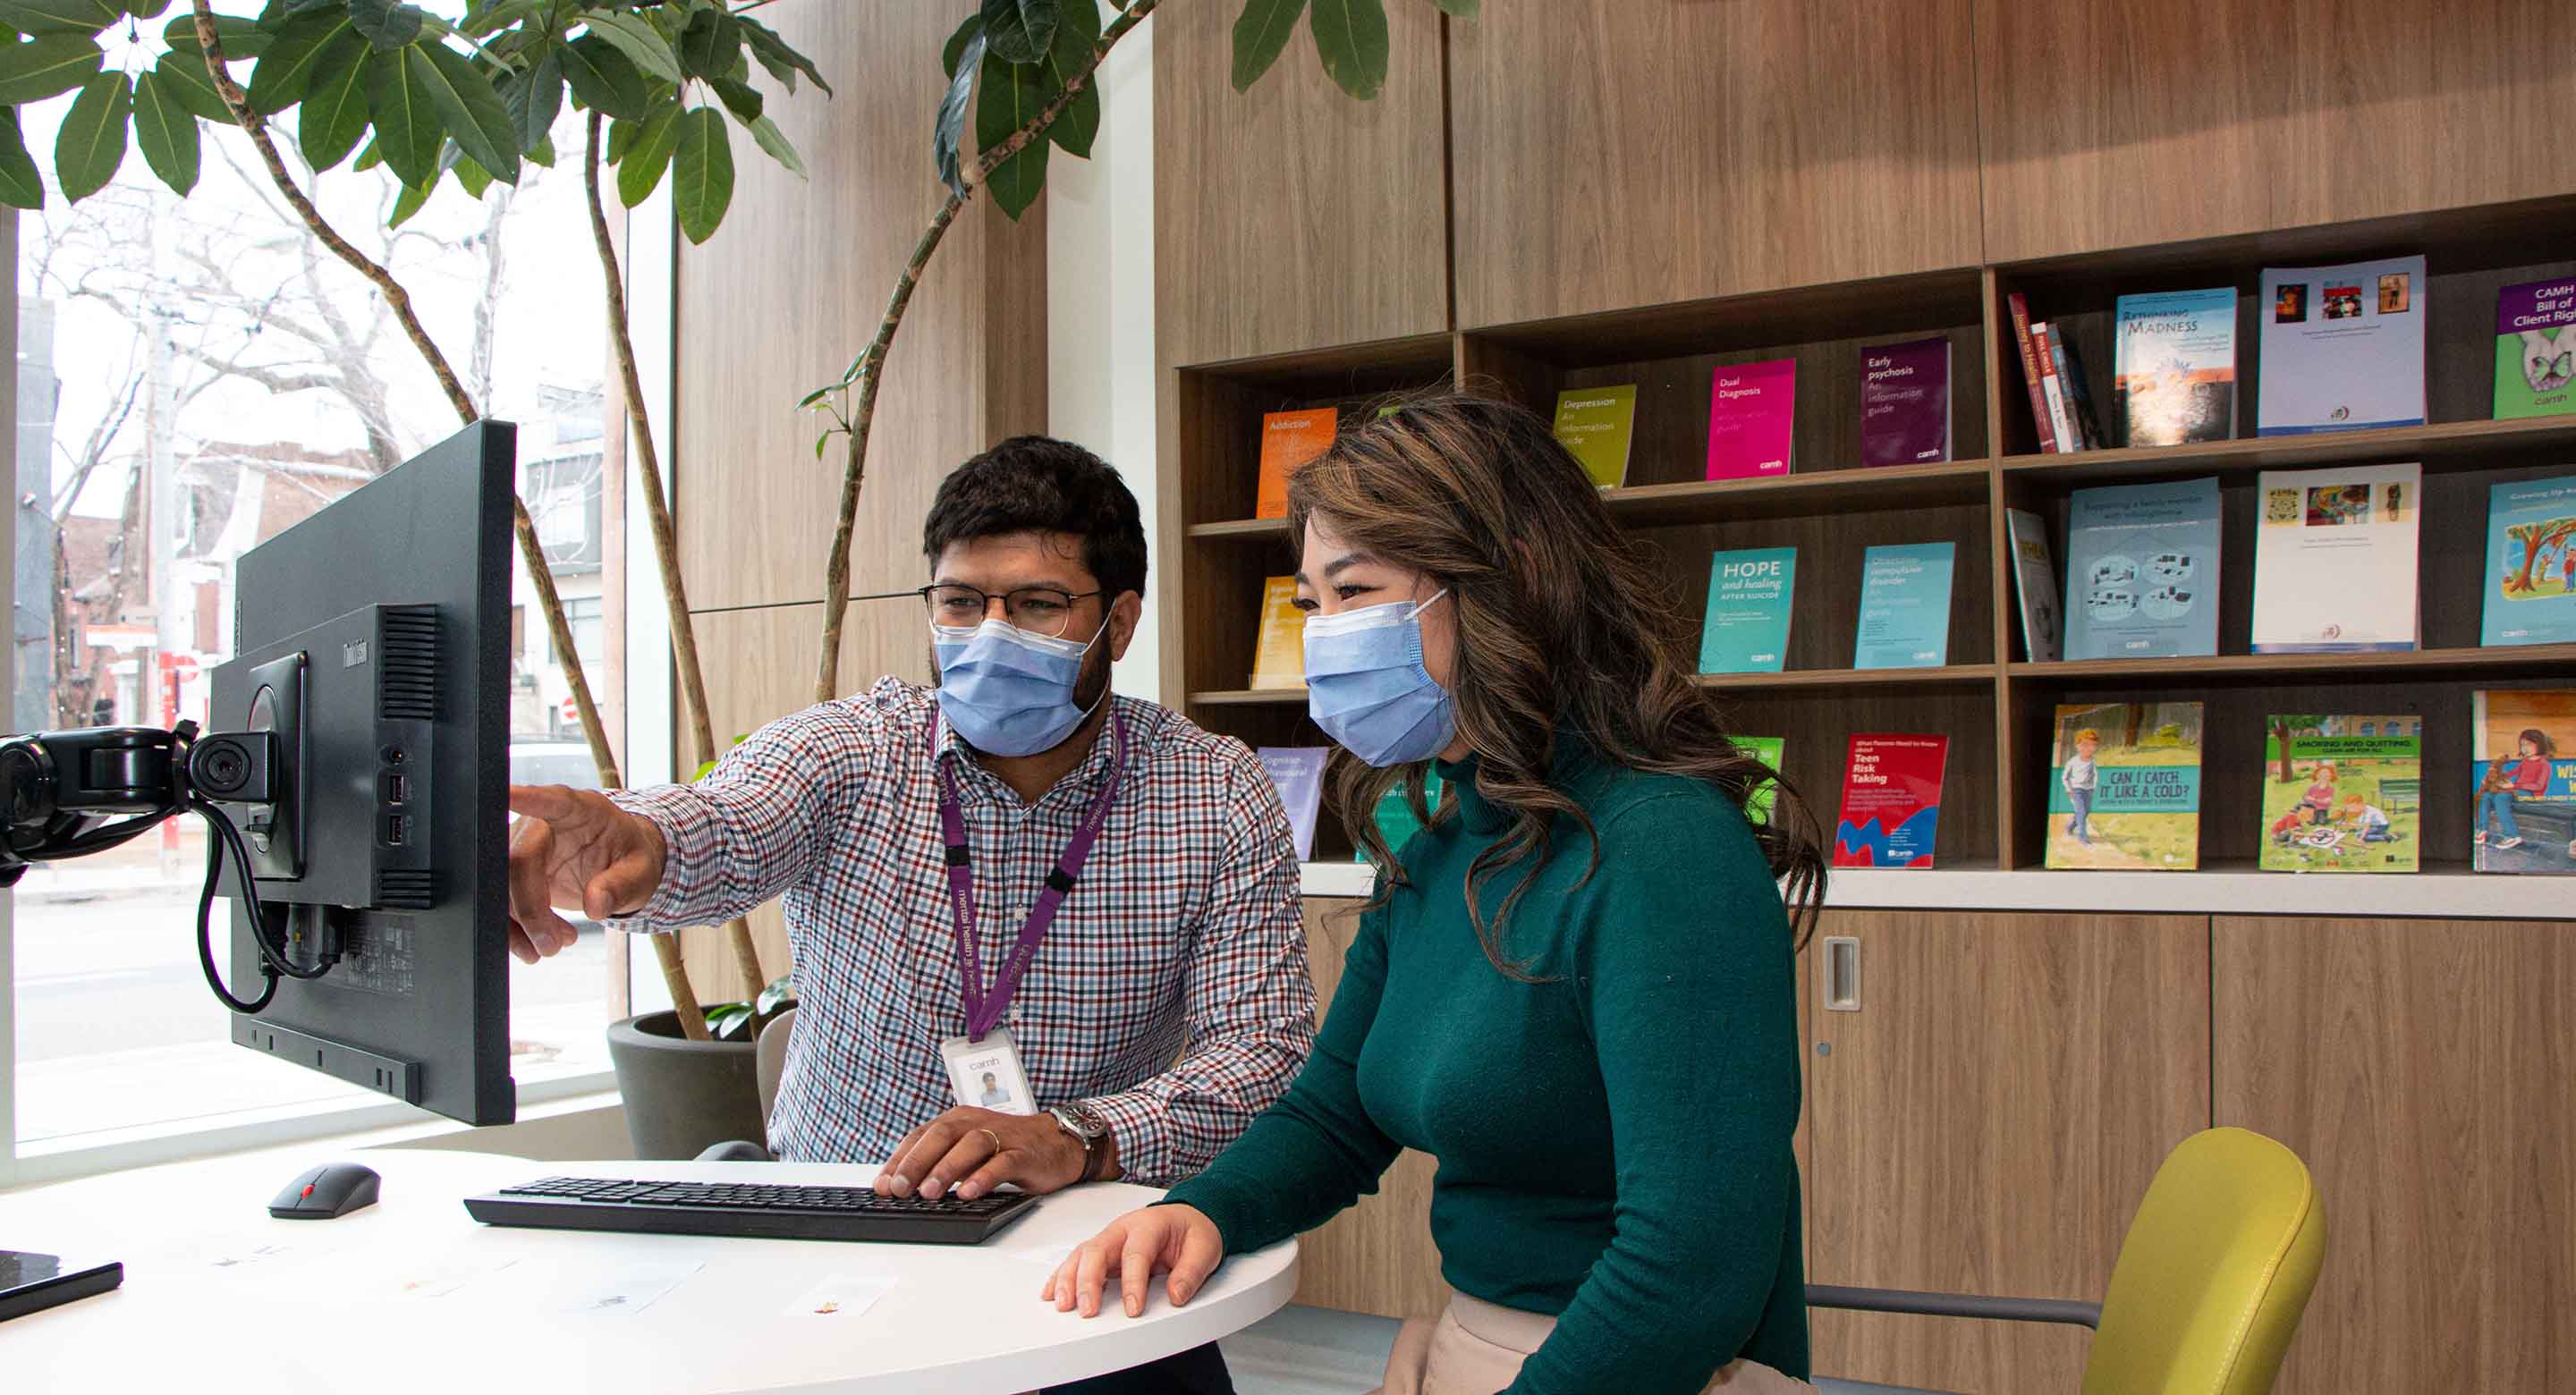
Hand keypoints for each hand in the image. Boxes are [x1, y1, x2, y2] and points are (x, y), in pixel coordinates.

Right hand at [505, 784, 666, 964]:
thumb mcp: (640, 871)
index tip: (507, 795)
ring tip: (553, 946)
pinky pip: (500, 903)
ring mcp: (523, 848)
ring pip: (501, 886)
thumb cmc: (629, 858)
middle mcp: (543, 825)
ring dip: (522, 925)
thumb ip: (621, 885)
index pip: (551, 801)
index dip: (529, 798)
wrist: (619, 868)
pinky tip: (534, 947)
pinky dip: (513, 932)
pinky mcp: (513, 874)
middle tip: (551, 945)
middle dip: (530, 909)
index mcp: (579, 811)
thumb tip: (596, 904)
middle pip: (518, 860)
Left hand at [874, 1107, 1097, 1200]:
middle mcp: (976, 1123)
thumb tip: (903, 1187)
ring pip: (970, 1146)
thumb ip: (940, 1164)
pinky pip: (1002, 1163)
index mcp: (958, 1120)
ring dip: (946, 1169)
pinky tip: (969, 1193)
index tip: (883, 1185)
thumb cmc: (1006, 1148)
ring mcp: (1001, 1136)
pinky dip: (983, 1177)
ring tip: (928, 1192)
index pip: (921, 1136)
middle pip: (941, 1136)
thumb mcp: (968, 1152)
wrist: (1057, 1143)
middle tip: (899, 1189)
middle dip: (916, 1163)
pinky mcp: (1023, 1153)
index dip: (900, 1160)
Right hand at [1040, 1204, 1221, 1318]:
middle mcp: (1124, 1229)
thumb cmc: (1192, 1230)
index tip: (1134, 1309)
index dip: (1133, 1283)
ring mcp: (1110, 1238)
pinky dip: (1061, 1277)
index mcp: (1149, 1225)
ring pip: (1081, 1254)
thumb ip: (1191, 1272)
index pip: (1136, 1253)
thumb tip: (1177, 1294)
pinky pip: (1077, 1261)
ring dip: (1068, 1279)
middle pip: (1098, 1250)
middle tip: (1088, 1310)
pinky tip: (1051, 1293)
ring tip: (1063, 1304)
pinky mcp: (1102, 1250)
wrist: (1189, 1216)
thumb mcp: (1205, 1248)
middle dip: (1089, 1281)